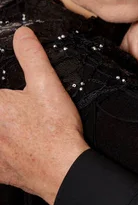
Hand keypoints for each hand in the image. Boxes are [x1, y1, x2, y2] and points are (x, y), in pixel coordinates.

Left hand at [0, 27, 88, 204]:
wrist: (63, 170)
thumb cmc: (56, 130)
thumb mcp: (46, 83)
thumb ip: (31, 55)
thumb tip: (22, 34)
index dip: (6, 96)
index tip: (15, 101)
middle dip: (7, 108)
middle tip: (23, 112)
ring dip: (6, 128)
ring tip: (23, 124)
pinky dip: (5, 149)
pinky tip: (17, 145)